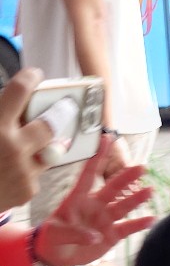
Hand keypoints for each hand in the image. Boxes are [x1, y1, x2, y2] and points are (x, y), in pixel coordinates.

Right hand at [0, 67, 58, 210]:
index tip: (34, 75)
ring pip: (48, 150)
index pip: (20, 90)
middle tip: (64, 107)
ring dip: (44, 145)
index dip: (30, 78)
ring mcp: (23, 171)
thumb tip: (9, 99)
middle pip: (49, 123)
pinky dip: (27, 170)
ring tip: (38, 143)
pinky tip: (12, 172)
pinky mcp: (28, 190)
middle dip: (58, 114)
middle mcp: (13, 147)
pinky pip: (36, 173)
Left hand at [34, 136, 153, 265]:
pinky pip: (128, 227)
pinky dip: (139, 224)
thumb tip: (95, 237)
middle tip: (141, 168)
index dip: (98, 156)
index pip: (89, 173)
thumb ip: (74, 233)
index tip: (107, 139)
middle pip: (113, 188)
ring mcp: (105, 219)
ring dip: (136, 199)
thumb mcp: (56, 234)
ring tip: (149, 191)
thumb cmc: (53, 238)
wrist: (58, 256)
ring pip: (123, 206)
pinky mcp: (112, 234)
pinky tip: (151, 218)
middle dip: (126, 177)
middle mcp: (95, 205)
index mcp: (78, 198)